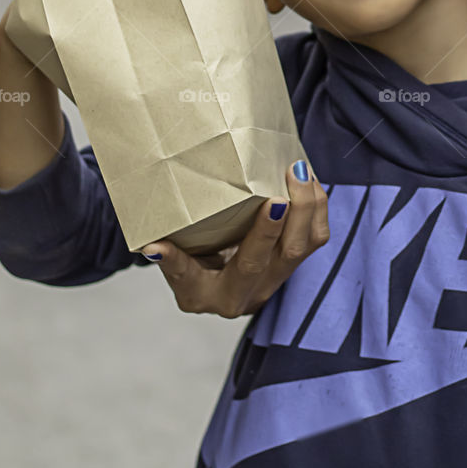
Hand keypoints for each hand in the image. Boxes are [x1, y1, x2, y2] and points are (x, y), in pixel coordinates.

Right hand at [138, 161, 328, 318]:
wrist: (223, 269)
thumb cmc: (193, 252)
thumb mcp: (175, 252)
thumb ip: (168, 251)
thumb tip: (150, 245)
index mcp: (201, 294)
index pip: (188, 277)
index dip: (175, 261)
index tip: (159, 246)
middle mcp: (240, 294)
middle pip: (259, 264)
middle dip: (268, 231)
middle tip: (273, 197)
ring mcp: (272, 281)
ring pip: (298, 250)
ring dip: (303, 210)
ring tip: (297, 173)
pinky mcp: (294, 263)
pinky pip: (315, 238)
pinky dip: (316, 207)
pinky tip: (308, 179)